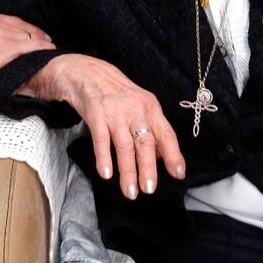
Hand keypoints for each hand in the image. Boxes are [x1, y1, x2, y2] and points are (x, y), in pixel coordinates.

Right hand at [22, 54, 183, 198]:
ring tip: (130, 191)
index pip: (165, 133)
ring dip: (128, 171)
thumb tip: (161, 156)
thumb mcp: (137, 103)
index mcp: (150, 106)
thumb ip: (149, 127)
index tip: (178, 174)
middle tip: (149, 189)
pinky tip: (106, 173)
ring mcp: (114, 111)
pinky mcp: (95, 113)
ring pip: (124, 145)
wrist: (84, 71)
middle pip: (145, 142)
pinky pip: (101, 139)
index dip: (173, 154)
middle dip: (148, 168)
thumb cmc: (114, 91)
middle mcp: (135, 108)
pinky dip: (104, 157)